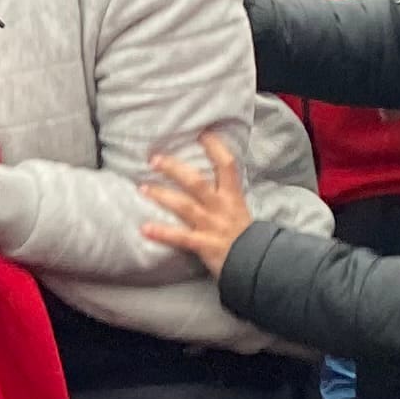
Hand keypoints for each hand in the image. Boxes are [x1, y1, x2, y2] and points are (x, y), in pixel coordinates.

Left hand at [137, 133, 254, 270]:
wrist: (257, 264)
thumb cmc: (245, 237)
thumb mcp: (239, 210)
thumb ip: (225, 195)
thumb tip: (213, 178)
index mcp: (232, 196)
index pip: (226, 165)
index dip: (215, 147)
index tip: (202, 134)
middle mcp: (221, 207)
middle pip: (196, 182)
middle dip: (174, 168)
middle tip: (154, 159)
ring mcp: (211, 225)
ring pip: (184, 206)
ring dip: (161, 195)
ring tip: (142, 188)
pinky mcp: (204, 245)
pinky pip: (180, 237)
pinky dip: (162, 233)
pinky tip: (144, 228)